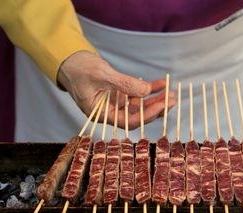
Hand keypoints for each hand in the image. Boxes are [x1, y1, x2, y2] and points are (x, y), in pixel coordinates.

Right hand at [57, 51, 174, 128]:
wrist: (70, 60)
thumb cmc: (79, 68)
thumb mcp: (102, 74)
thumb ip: (124, 84)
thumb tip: (146, 92)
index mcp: (101, 114)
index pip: (127, 121)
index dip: (146, 116)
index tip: (161, 106)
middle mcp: (110, 112)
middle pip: (137, 115)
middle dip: (155, 108)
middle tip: (172, 100)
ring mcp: (115, 103)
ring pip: (139, 105)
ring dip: (155, 99)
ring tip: (170, 93)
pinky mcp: (119, 94)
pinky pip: (137, 93)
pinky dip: (149, 89)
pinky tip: (161, 84)